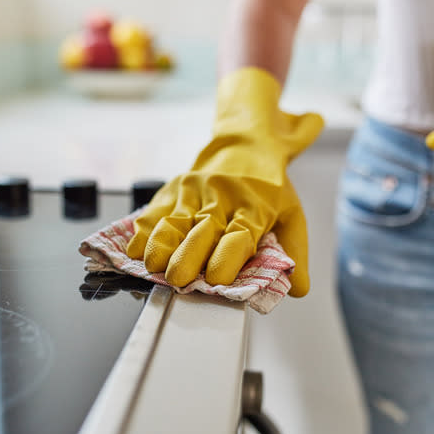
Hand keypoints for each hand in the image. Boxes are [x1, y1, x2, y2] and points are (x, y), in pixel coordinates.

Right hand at [126, 68, 323, 296]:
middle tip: (178, 280)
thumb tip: (298, 290)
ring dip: (161, 244)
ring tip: (153, 267)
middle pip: (202, 230)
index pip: (240, 234)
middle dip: (188, 256)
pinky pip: (155, 211)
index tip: (217, 278)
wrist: (245, 142)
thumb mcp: (291, 213)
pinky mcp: (174, 189)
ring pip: (174, 220)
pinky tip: (135, 250)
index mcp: (254, 207)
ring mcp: (195, 191)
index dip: (227, 257)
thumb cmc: (268, 186)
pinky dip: (143, 231)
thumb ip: (294, 251)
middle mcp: (222, 197)